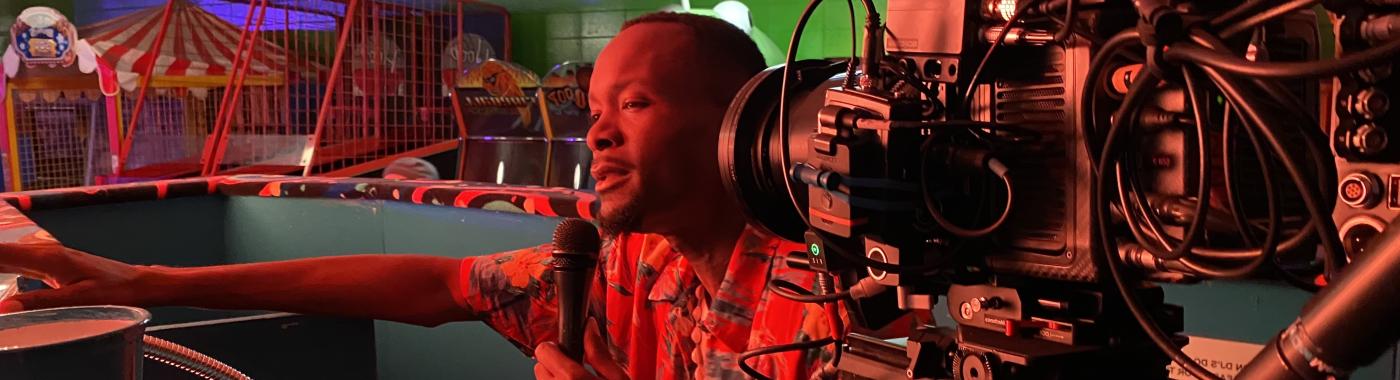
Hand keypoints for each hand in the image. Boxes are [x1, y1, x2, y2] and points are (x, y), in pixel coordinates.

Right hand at [0, 242, 148, 312]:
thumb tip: (3, 309)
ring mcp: (46, 257)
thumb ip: (40, 303)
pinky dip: (0, 266)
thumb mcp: (78, 300)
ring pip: (4, 256)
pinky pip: (14, 263)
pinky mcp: (49, 265)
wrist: (138, 283)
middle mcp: (43, 253)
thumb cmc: (115, 290)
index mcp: (46, 258)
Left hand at [533, 318, 627, 379]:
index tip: (568, 349)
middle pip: (539, 366)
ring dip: (555, 377)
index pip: (543, 351)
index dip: (555, 347)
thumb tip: (589, 325)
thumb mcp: (618, 378)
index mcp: (572, 379)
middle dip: (555, 364)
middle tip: (576, 367)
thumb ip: (600, 352)